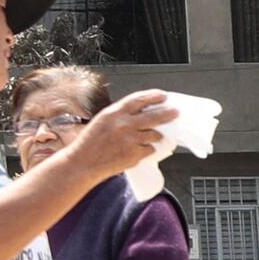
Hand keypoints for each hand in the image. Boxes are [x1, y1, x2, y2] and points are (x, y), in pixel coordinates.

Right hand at [65, 91, 179, 183]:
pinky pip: (149, 149)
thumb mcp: (102, 121)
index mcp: (114, 113)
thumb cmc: (90, 143)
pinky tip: (139, 150)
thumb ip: (121, 115)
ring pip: (154, 134)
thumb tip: (142, 112)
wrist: (83, 163)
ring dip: (156, 135)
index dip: (154, 96)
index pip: (140, 99)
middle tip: (175, 112)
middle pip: (154, 116)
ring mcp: (130, 140)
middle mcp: (124, 124)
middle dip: (168, 113)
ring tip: (153, 136)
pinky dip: (147, 149)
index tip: (163, 96)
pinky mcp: (134, 154)